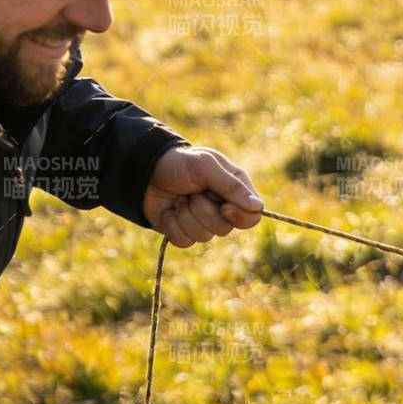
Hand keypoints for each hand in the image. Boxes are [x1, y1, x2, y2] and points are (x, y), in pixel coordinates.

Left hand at [142, 145, 263, 246]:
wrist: (144, 171)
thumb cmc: (178, 162)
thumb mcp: (205, 166)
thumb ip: (231, 186)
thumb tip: (258, 207)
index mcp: (234, 190)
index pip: (252, 216)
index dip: (239, 216)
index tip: (223, 206)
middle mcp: (222, 208)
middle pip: (225, 229)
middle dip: (203, 211)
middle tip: (191, 193)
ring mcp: (203, 222)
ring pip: (203, 237)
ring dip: (185, 215)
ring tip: (178, 198)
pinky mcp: (184, 233)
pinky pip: (185, 241)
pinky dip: (173, 225)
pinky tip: (169, 210)